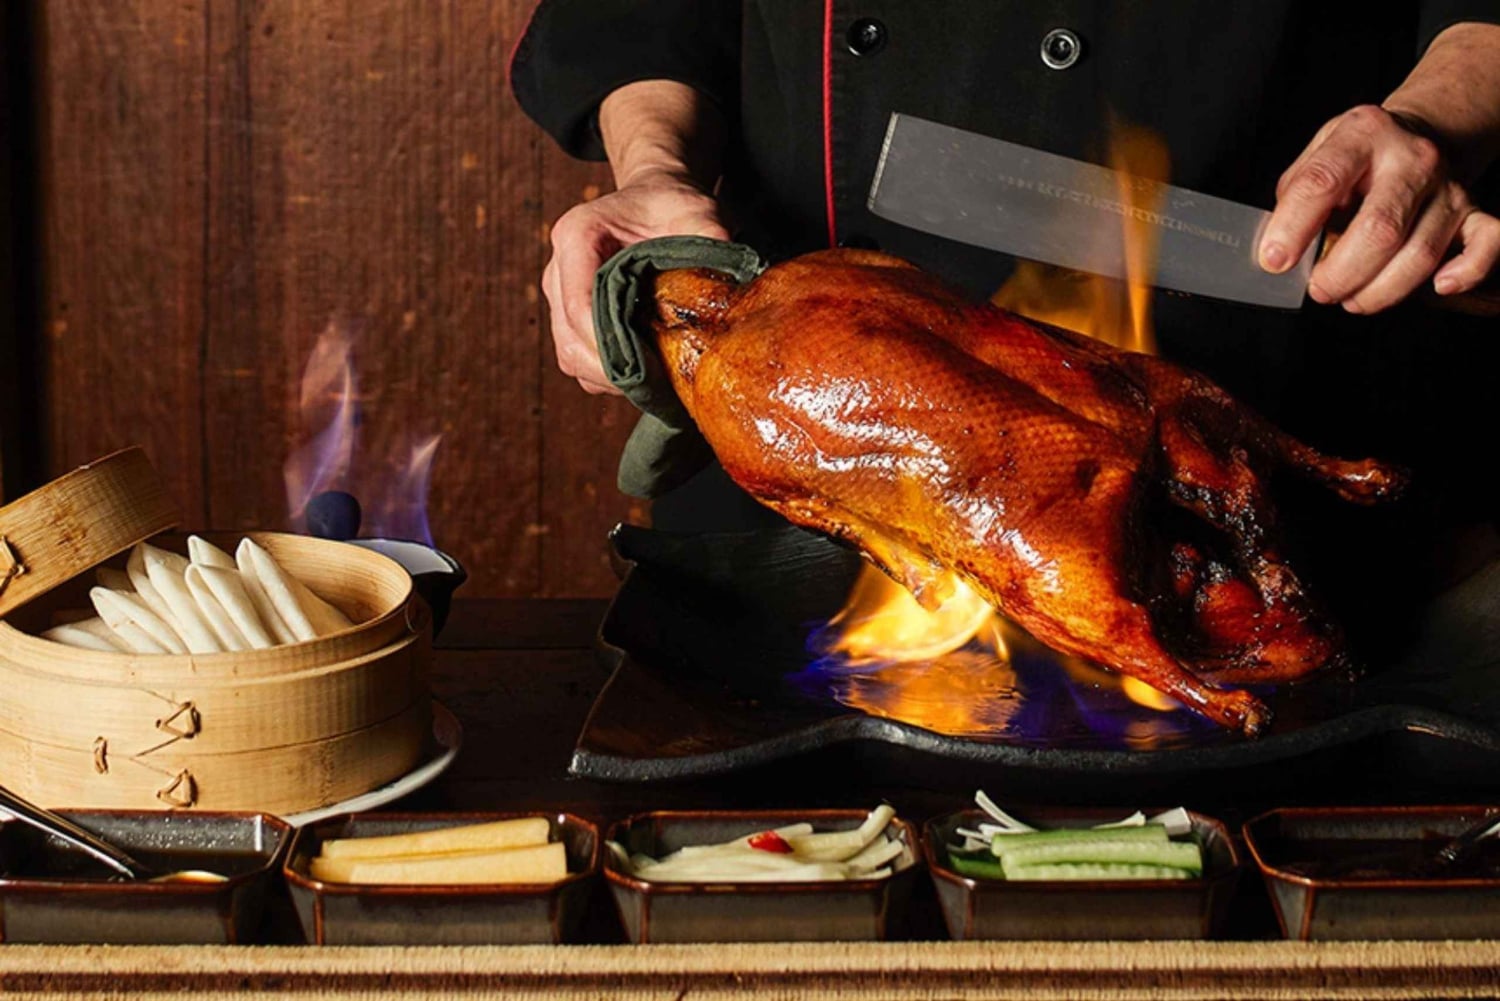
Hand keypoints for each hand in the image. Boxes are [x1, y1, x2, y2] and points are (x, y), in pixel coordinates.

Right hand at [542, 171, 728, 393]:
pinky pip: (579, 361)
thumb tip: (732, 289)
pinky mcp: (569, 319)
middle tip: (661, 387)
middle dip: (614, 373)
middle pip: (570, 342)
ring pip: (571, 357)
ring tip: (657, 382)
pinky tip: (646, 372)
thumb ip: (711, 239)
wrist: (654, 200)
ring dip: (611, 378)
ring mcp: (560, 296)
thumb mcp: (697, 211)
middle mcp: (559, 269)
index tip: (652, 368)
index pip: (579, 306)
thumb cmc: (671, 204)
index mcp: (577, 236)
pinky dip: (609, 375)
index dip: (610, 347)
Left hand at [1258, 104, 1499, 312]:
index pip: (1323, 181)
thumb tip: (1278, 248)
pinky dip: (1467, 271)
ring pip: (1420, 252)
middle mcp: (1412, 158)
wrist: (1418, 135)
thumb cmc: (1358, 157)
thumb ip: (1295, 195)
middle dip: (1341, 273)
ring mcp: (1447, 186)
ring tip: (1351, 299)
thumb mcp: (1318, 154)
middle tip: (1319, 289)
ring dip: (1379, 291)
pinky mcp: (1473, 212)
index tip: (1274, 261)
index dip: (1293, 227)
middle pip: (1379, 229)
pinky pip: (1488, 244)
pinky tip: (1438, 287)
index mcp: (1362, 135)